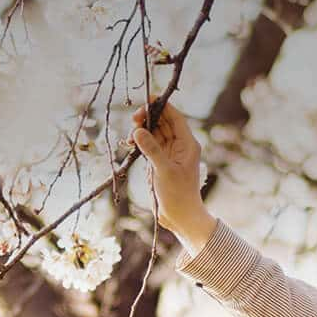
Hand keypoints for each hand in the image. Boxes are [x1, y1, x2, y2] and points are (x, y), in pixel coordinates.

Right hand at [131, 104, 214, 249]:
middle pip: (163, 122)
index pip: (174, 117)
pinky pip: (149, 146)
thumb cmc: (178, 195)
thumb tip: (137, 130)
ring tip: (130, 136)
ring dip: (142, 130)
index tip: (146, 99)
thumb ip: (151, 149)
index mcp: (187, 143)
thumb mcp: (164, 170)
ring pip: (154, 133)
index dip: (161, 105)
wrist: (180, 217)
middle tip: (133, 119)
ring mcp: (169, 154)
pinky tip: (130, 144)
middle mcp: (179, 145)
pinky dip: (140, 143)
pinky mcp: (160, 162)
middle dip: (148, 118)